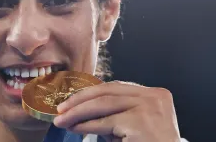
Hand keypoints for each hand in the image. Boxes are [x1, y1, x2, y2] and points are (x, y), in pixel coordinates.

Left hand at [53, 81, 181, 141]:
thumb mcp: (134, 123)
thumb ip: (116, 112)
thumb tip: (81, 108)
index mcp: (155, 94)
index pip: (116, 87)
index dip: (90, 93)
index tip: (72, 100)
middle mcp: (154, 96)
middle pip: (108, 92)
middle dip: (80, 100)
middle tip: (61, 109)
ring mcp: (148, 108)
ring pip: (103, 104)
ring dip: (78, 112)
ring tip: (62, 120)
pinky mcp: (140, 122)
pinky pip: (105, 122)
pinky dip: (86, 125)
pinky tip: (75, 127)